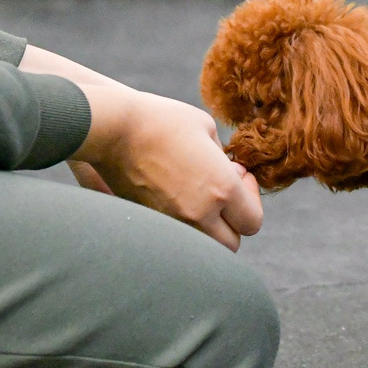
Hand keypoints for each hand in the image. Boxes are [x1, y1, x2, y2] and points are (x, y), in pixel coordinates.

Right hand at [71, 83, 264, 249]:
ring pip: (205, 247)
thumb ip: (224, 159)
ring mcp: (173, 223)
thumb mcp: (205, 128)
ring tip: (201, 198)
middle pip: (232, 243)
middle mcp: (200, 213)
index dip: (253, 199)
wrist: (113, 130)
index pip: (253, 221)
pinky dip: (185, 225)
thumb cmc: (162, 120)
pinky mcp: (151, 223)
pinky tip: (178, 197)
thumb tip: (230, 174)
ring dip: (210, 228)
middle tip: (224, 193)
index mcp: (222, 188)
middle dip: (234, 221)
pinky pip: (178, 237)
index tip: (240, 176)